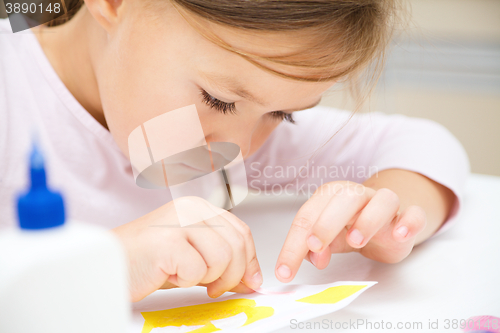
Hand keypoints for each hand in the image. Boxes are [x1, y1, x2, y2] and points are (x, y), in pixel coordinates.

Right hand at [113, 197, 262, 301]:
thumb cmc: (145, 261)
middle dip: (232, 275)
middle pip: (237, 245)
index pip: (241, 231)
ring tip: (182, 275)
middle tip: (214, 288)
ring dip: (206, 278)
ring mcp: (178, 221)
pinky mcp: (167, 241)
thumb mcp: (193, 257)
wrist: (107, 266)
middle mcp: (190, 208)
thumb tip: (251, 278)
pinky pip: (197, 271)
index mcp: (198, 207)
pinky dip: (185, 282)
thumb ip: (222, 262)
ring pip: (222, 258)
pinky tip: (168, 274)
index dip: (250, 260)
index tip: (249, 281)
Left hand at [275, 181, 426, 281]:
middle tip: (315, 246)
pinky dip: (408, 222)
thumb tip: (312, 258)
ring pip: (381, 200)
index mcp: (330, 197)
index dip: (294, 243)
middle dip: (326, 222)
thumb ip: (317, 247)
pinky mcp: (408, 216)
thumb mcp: (329, 239)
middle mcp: (358, 195)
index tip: (285, 270)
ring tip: (355, 241)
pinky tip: (399, 234)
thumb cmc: (352, 227)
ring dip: (367, 220)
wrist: (387, 222)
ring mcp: (384, 203)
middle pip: (343, 199)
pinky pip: (414, 214)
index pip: (308, 216)